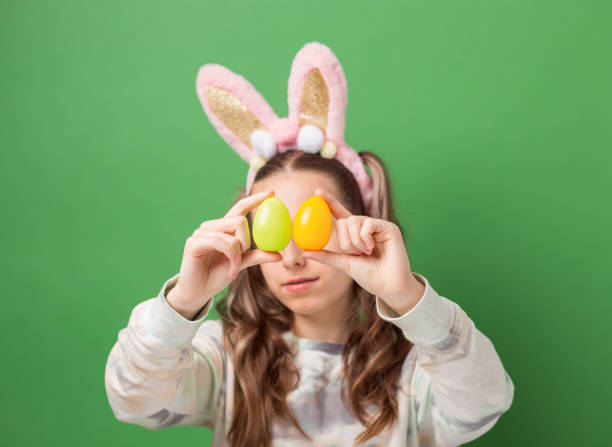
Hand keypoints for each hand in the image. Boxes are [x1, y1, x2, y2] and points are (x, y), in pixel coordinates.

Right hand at [169, 190, 282, 315]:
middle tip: (241, 260)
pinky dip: (231, 258)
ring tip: (233, 269)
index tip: (272, 193)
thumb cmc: (216, 275)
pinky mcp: (194, 242)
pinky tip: (231, 271)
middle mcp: (211, 226)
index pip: (240, 208)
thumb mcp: (241, 264)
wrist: (198, 292)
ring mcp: (201, 232)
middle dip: (246, 242)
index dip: (255, 199)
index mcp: (223, 228)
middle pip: (240, 220)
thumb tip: (279, 255)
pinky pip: (222, 243)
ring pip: (233, 234)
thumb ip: (257, 256)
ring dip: (238, 255)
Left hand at [302, 188, 423, 312]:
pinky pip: (367, 224)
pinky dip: (365, 238)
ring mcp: (378, 226)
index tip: (317, 192)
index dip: (329, 202)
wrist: (388, 286)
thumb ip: (326, 256)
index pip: (340, 213)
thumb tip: (304, 252)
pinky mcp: (388, 227)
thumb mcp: (344, 264)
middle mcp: (366, 227)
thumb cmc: (369, 276)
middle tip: (358, 253)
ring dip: (355, 242)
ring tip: (366, 252)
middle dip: (346, 241)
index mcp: (355, 234)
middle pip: (344, 221)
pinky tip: (372, 248)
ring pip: (354, 221)